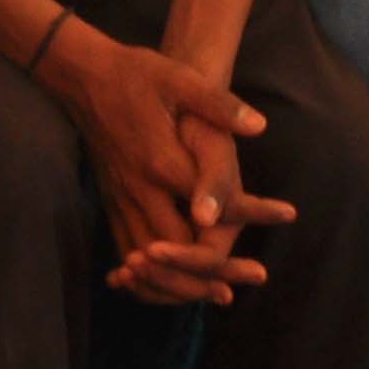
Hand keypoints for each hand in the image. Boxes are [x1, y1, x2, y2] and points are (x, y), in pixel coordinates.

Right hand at [42, 22, 264, 302]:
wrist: (83, 76)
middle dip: (215, 270)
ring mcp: (122, 198)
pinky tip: (172, 285)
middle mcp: (140, 188)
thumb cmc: (136, 75)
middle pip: (178, 247)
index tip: (285, 215)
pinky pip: (129, 249)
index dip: (247, 216)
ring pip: (150, 259)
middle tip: (252, 278)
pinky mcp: (110, 202)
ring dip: (184, 282)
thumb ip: (217, 104)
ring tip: (221, 294)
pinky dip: (150, 275)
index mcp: (162, 162)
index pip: (207, 206)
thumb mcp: (178, 79)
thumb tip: (258, 125)